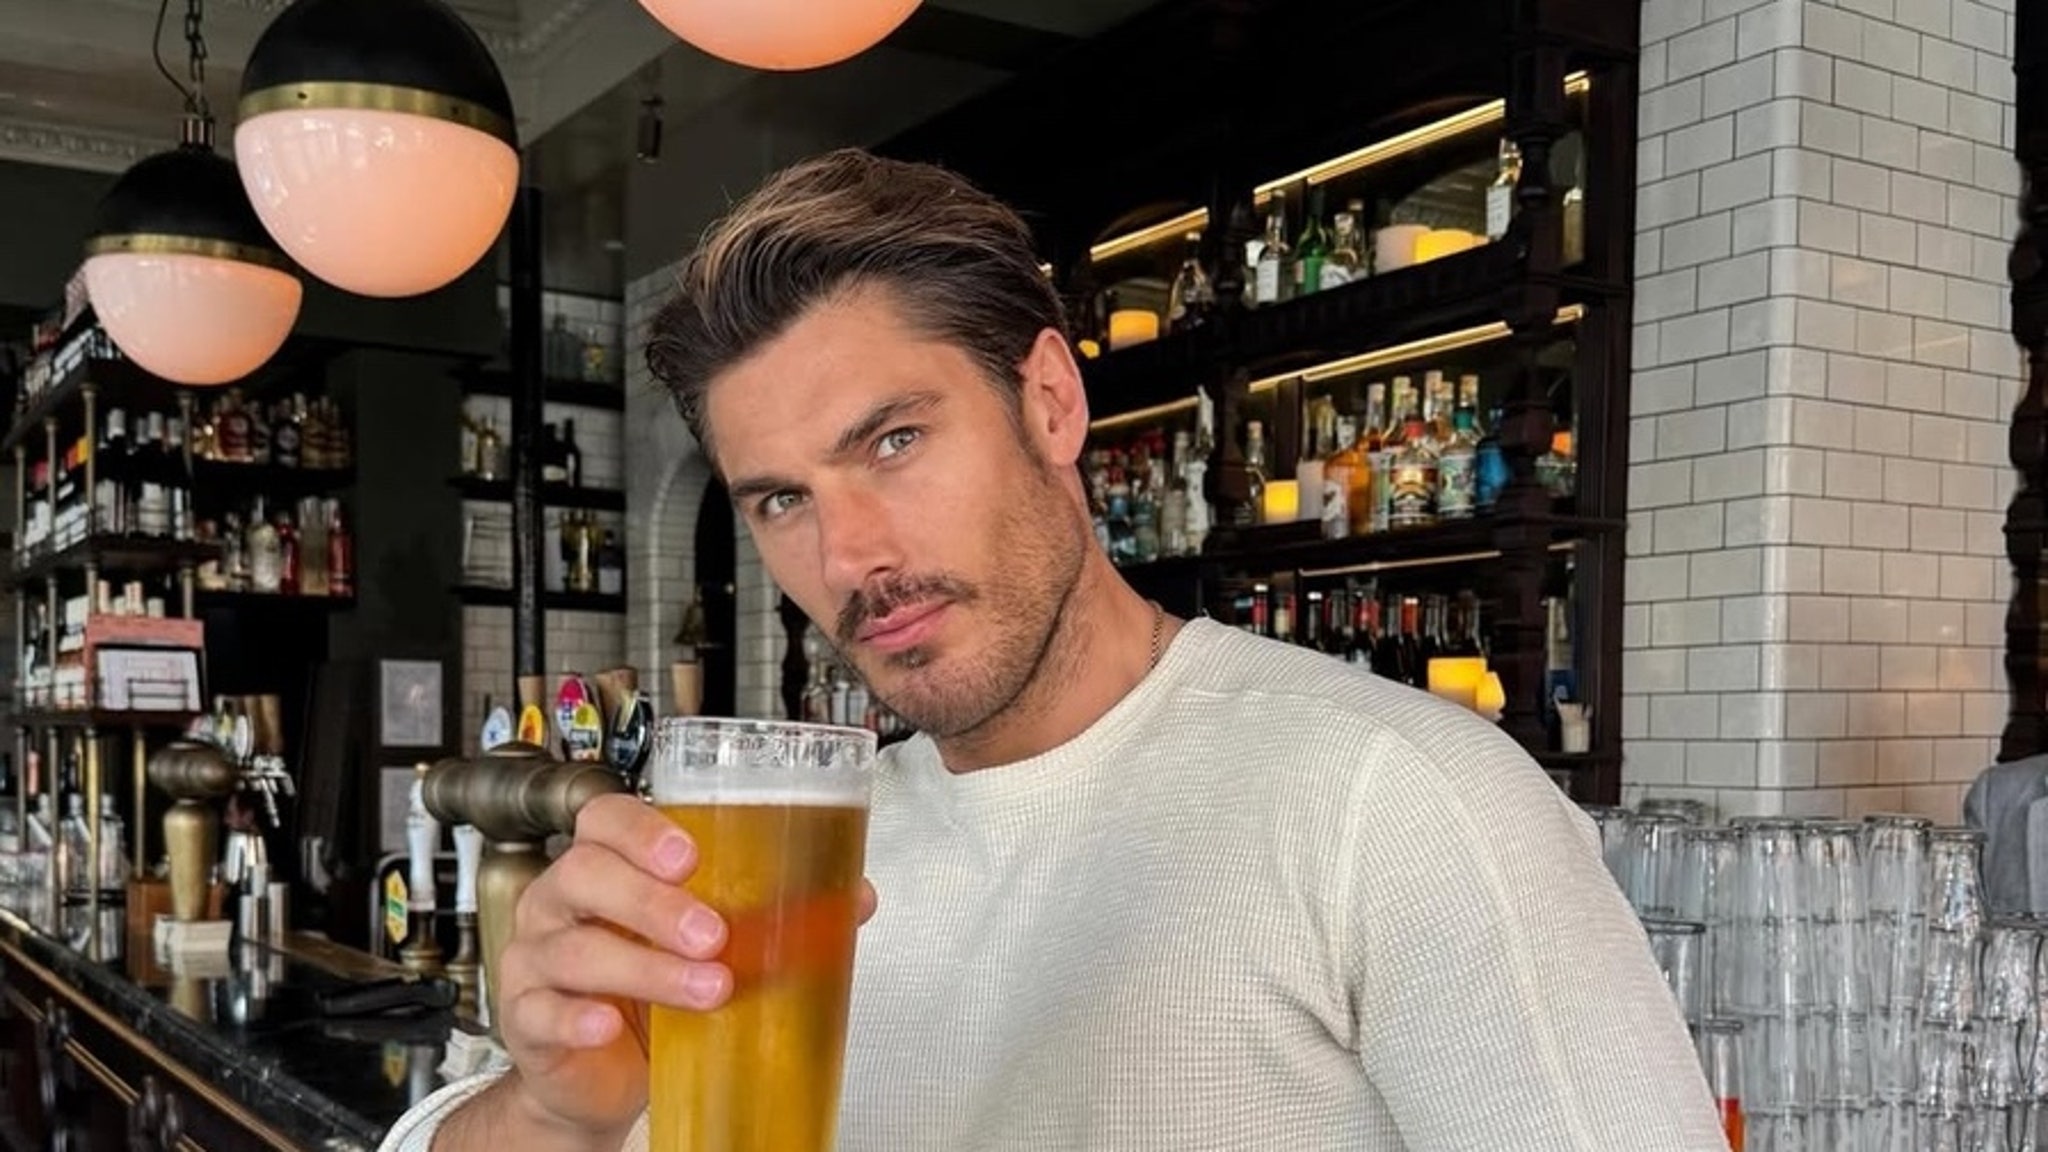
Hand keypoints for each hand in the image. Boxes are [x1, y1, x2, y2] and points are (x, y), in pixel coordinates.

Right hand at [486, 793, 878, 1142]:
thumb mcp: (708, 946)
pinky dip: (577, 1017)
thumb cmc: (649, 991)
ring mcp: (535, 960)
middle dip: (652, 901)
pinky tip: (610, 1026)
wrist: (600, 1075)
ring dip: (645, 967)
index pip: (605, 821)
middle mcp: (561, 903)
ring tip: (707, 987)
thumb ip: (775, 914)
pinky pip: (542, 1011)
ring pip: (575, 948)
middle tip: (714, 933)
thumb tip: (856, 895)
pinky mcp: (527, 1019)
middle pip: (584, 874)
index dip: (641, 830)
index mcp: (604, 867)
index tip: (691, 855)